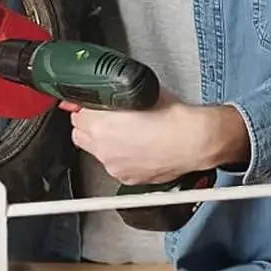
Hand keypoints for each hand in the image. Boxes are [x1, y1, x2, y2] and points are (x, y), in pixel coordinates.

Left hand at [65, 96, 248, 185]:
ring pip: (97, 152)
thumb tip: (97, 96)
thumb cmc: (173, 117)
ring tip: (129, 134)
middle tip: (109, 119)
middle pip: (81, 134)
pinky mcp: (127, 178)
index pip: (76, 114)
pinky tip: (138, 148)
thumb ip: (110, 95)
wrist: (194, 140)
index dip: (88, 109)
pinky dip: (122, 157)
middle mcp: (102, 149)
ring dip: (106, 143)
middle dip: (92, 126)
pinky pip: (115, 165)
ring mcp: (114, 166)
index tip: (95, 108)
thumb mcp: (137, 92)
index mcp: (100, 125)